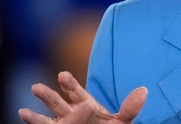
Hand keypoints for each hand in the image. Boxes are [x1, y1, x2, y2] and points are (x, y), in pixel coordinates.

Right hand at [19, 71, 146, 123]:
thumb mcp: (123, 121)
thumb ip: (130, 108)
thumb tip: (144, 91)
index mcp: (87, 105)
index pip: (77, 93)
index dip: (69, 84)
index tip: (62, 75)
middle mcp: (73, 113)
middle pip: (59, 101)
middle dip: (50, 94)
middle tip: (38, 86)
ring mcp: (66, 123)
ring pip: (50, 113)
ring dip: (40, 105)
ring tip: (31, 95)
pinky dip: (34, 120)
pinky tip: (23, 112)